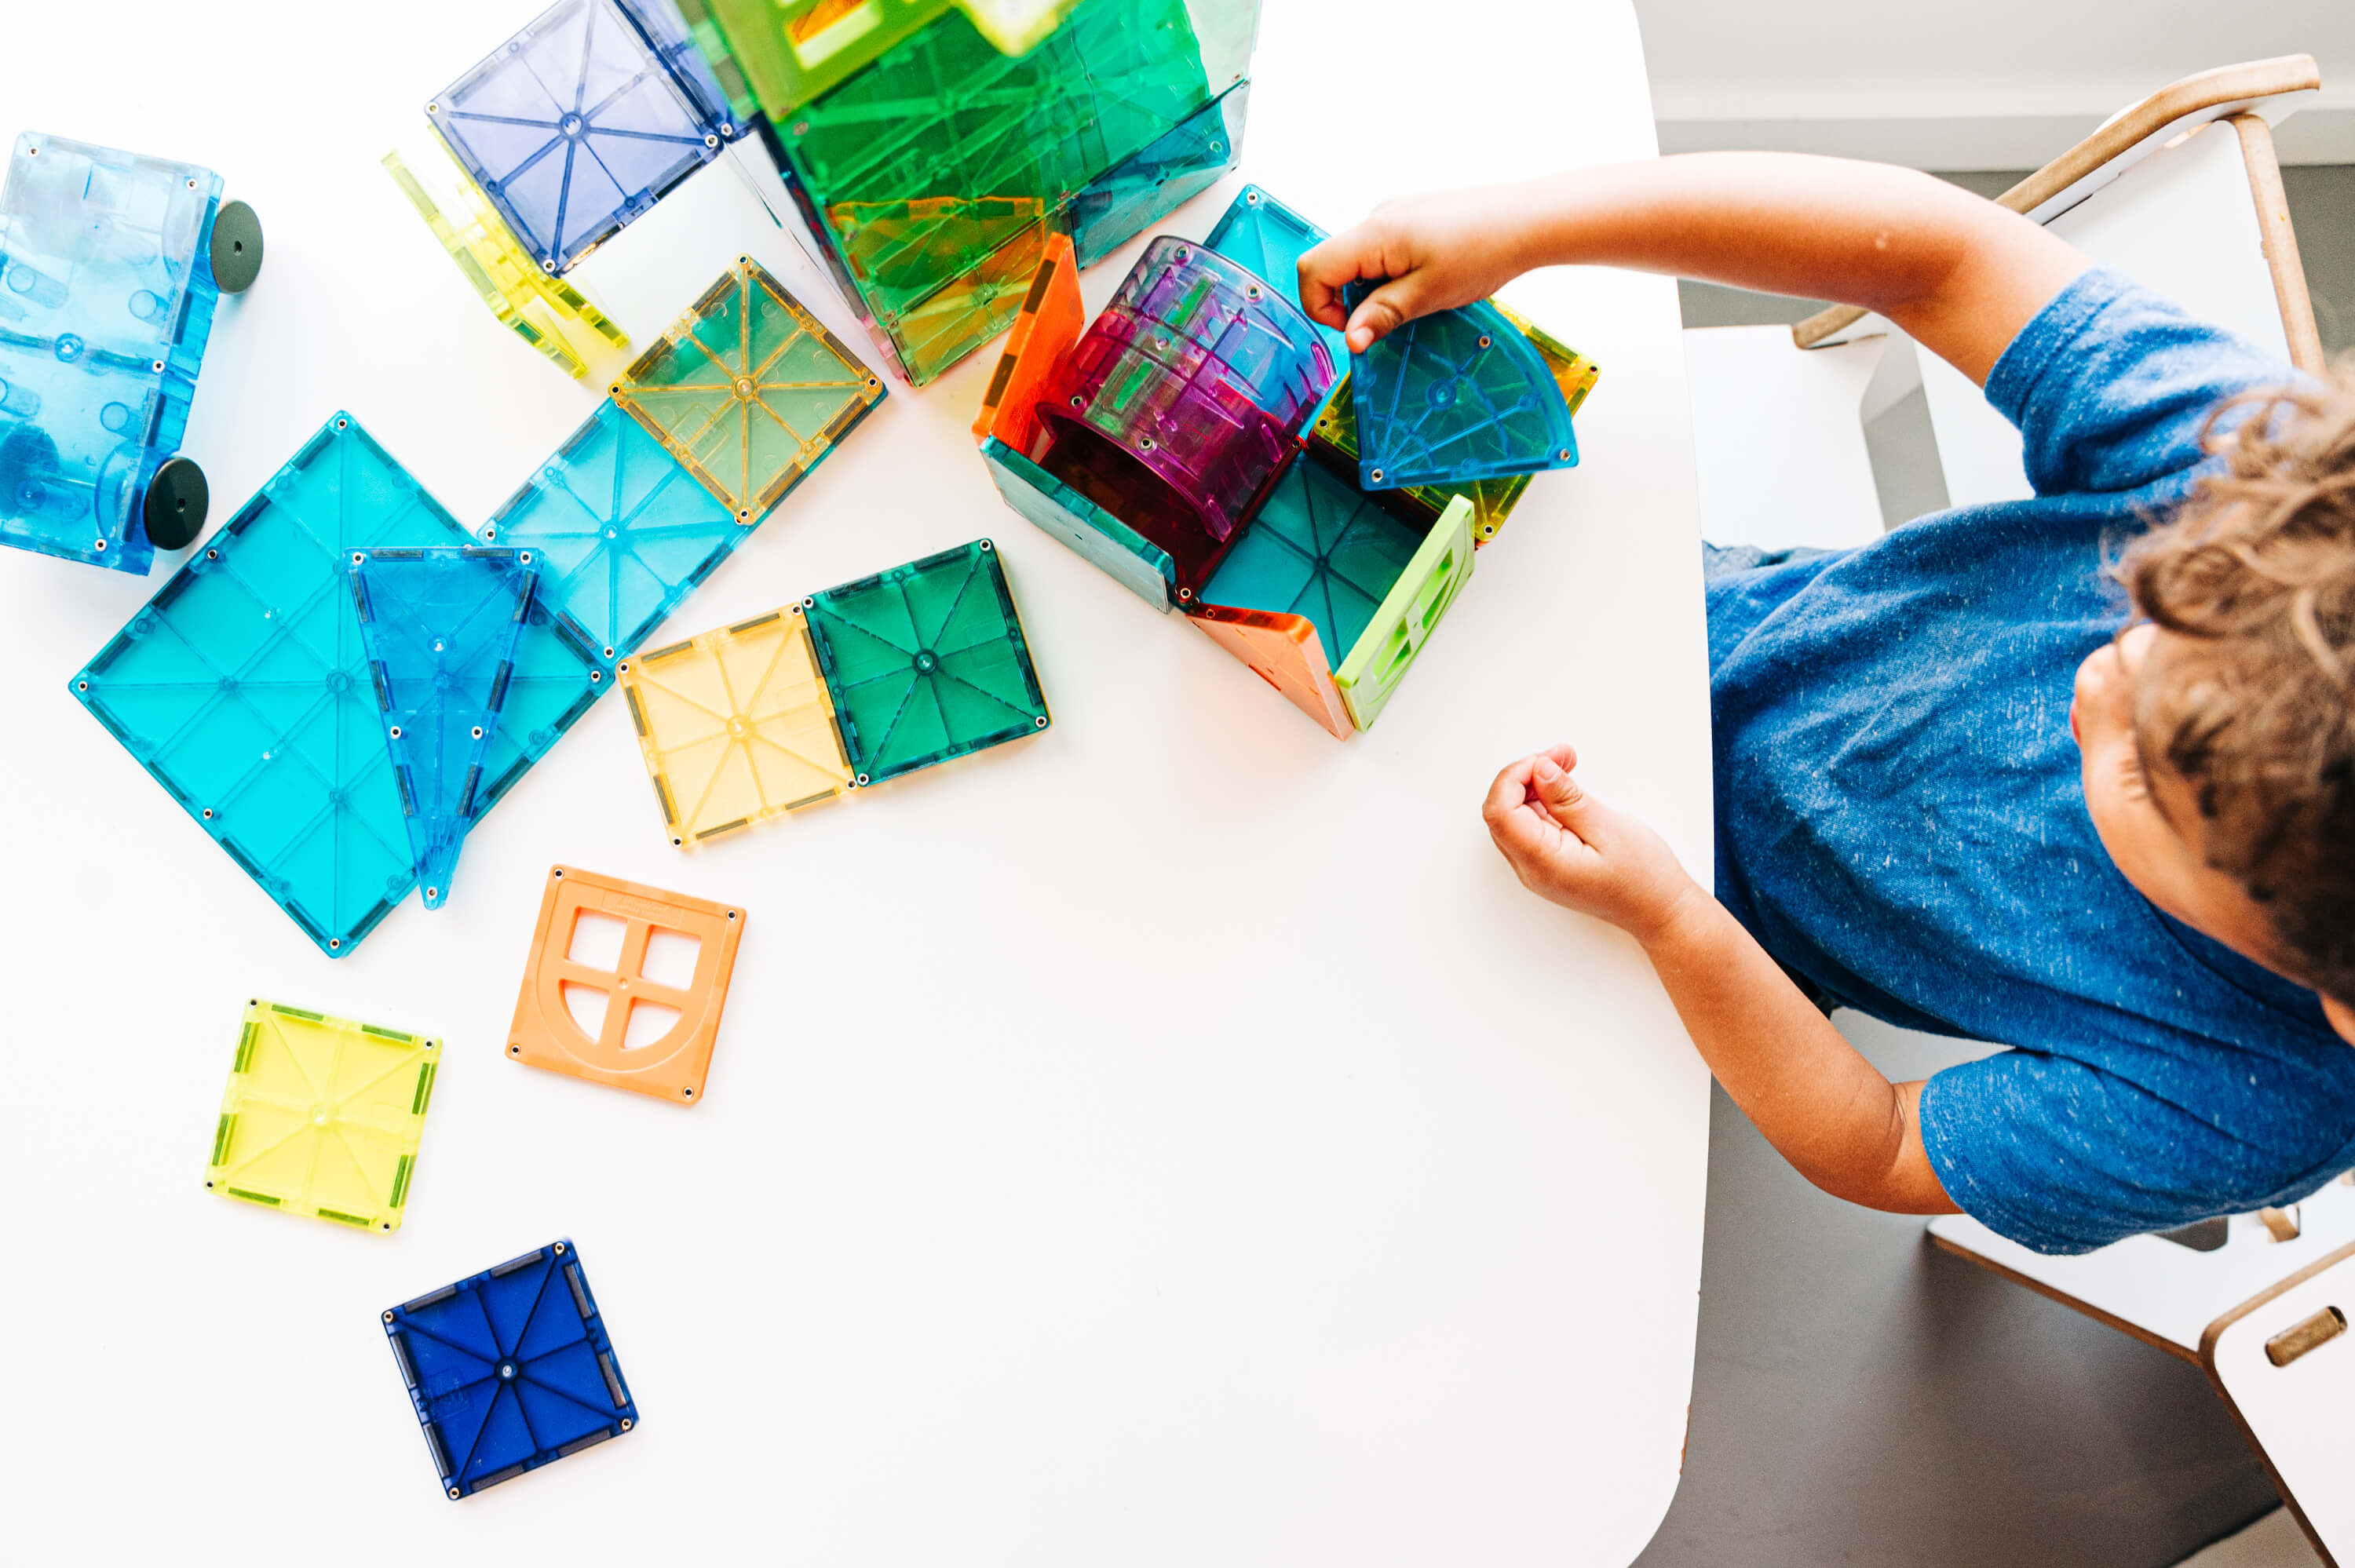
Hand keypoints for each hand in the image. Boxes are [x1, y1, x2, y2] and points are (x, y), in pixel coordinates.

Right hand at [1298, 185, 1535, 351]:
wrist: (1527, 221)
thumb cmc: (1484, 250)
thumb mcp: (1428, 295)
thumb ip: (1382, 315)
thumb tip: (1350, 339)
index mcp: (1373, 234)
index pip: (1312, 268)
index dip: (1320, 306)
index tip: (1354, 329)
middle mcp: (1377, 218)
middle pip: (1332, 265)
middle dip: (1351, 300)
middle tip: (1393, 318)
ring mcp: (1393, 217)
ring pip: (1358, 262)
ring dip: (1374, 290)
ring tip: (1418, 298)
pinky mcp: (1410, 220)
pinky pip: (1381, 253)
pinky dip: (1390, 276)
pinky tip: (1427, 282)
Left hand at [1482, 745, 1703, 945]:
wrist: (1660, 910)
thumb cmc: (1643, 877)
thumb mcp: (1607, 827)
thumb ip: (1566, 798)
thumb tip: (1538, 770)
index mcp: (1541, 862)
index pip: (1500, 812)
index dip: (1515, 777)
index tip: (1546, 760)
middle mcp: (1530, 869)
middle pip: (1502, 812)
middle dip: (1526, 775)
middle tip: (1562, 755)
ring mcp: (1536, 868)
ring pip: (1514, 816)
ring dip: (1534, 785)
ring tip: (1567, 765)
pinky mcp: (1547, 862)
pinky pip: (1530, 826)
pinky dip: (1542, 800)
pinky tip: (1564, 788)